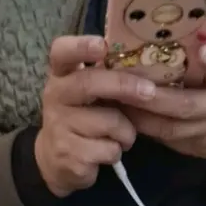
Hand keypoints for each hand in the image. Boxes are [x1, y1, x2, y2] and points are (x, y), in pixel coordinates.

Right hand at [34, 36, 156, 196]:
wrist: (55, 160)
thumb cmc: (81, 118)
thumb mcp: (86, 94)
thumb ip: (104, 78)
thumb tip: (147, 66)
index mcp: (60, 76)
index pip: (61, 52)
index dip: (81, 46)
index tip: (102, 45)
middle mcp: (55, 96)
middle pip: (89, 83)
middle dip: (123, 86)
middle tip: (149, 92)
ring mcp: (59, 127)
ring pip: (110, 122)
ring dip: (127, 132)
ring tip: (123, 136)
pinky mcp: (70, 155)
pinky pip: (109, 149)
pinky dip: (117, 152)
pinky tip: (107, 152)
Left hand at [124, 35, 205, 164]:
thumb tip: (186, 22)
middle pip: (183, 107)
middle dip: (150, 98)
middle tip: (122, 84)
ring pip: (169, 130)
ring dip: (140, 117)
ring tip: (116, 101)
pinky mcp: (198, 150)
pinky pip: (168, 141)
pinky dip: (147, 129)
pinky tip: (128, 117)